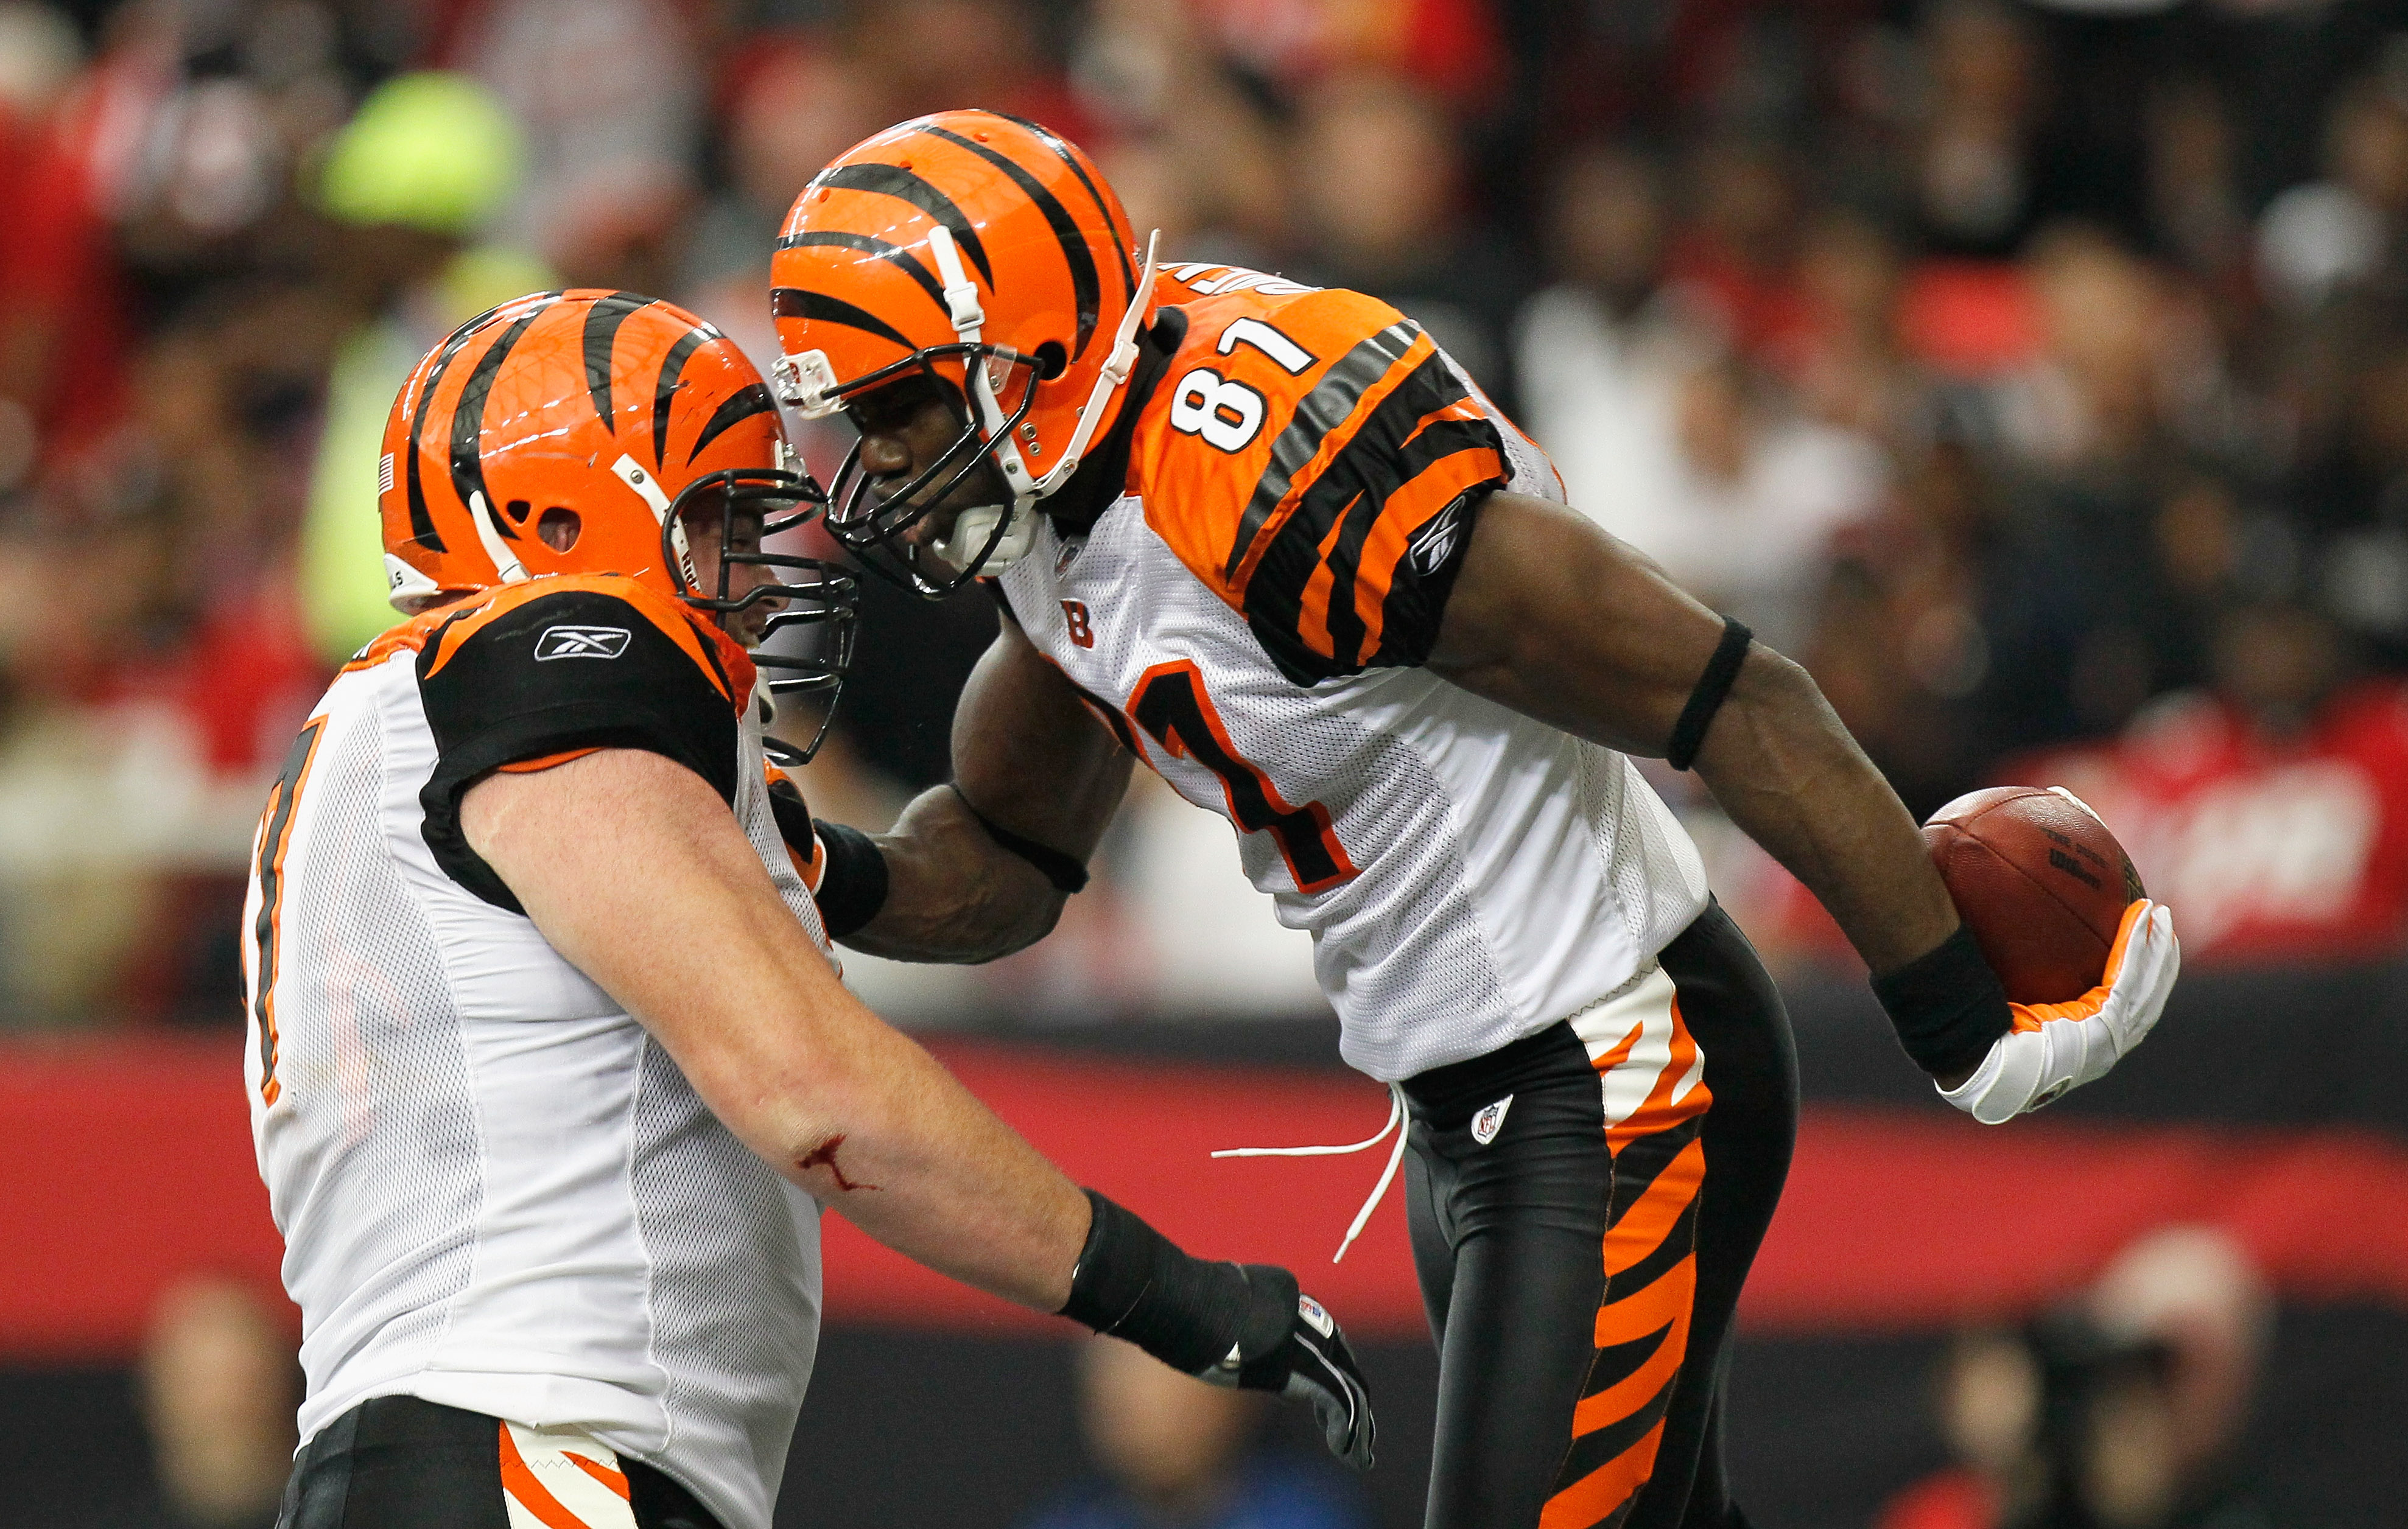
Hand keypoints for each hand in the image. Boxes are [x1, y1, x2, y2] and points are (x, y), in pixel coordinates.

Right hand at [1200, 1265, 1376, 1470]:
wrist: (1207, 1307)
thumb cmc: (1200, 1312)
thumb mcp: (1223, 1321)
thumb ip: (1237, 1337)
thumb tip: (1220, 1353)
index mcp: (1292, 1307)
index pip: (1321, 1342)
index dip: (1328, 1372)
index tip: (1317, 1400)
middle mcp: (1312, 1324)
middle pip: (1345, 1365)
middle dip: (1353, 1398)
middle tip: (1359, 1430)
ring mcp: (1318, 1347)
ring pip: (1352, 1390)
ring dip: (1359, 1427)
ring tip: (1360, 1456)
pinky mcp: (1317, 1373)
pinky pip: (1344, 1406)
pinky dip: (1349, 1434)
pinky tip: (1346, 1454)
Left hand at [1939, 900, 2178, 1124]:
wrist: (1995, 1072)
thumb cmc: (1997, 1048)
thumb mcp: (2022, 1019)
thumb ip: (2032, 997)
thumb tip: (2008, 958)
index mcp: (2097, 1043)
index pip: (2132, 1007)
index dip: (2147, 980)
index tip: (2152, 954)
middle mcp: (2113, 1042)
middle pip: (2151, 994)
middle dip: (2162, 960)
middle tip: (2165, 925)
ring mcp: (2113, 1034)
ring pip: (2147, 981)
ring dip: (2157, 945)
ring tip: (2161, 914)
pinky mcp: (2106, 1022)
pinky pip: (2127, 974)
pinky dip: (2137, 944)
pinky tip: (2141, 916)